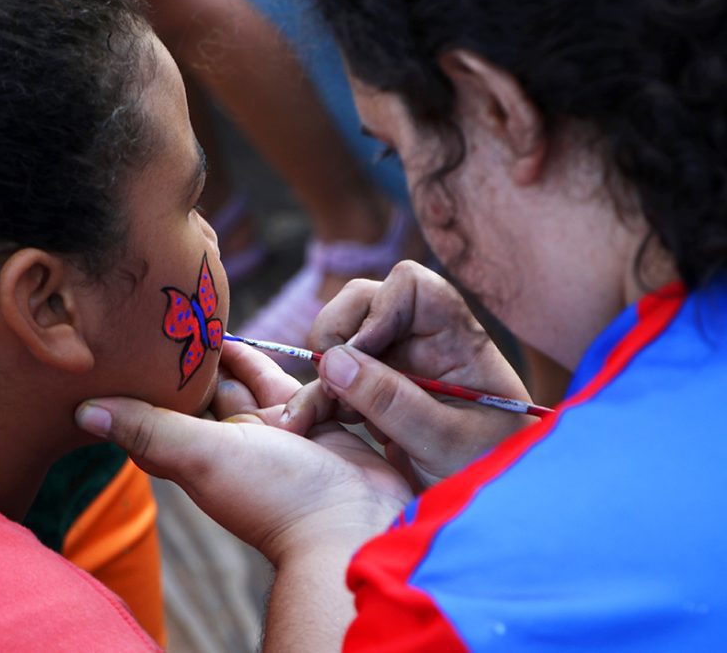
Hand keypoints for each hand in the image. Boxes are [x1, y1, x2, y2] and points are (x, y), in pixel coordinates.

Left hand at [75, 341, 412, 565]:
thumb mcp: (204, 457)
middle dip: (202, 351)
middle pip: (213, 384)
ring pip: (256, 379)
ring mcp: (279, 431)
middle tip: (188, 303)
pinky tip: (286, 346)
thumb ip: (148, 428)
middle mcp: (235, 440)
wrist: (356, 526)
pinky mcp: (319, 421)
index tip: (141, 328)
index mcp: (201, 449)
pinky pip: (302, 383)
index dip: (155, 371)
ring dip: (249, 356)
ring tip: (228, 310)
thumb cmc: (275, 495)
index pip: (168, 403)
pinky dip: (298, 370)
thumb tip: (80, 409)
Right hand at [282, 261, 536, 487]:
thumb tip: (333, 362)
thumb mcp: (443, 441)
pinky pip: (332, 381)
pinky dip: (316, 400)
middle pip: (363, 302)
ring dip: (321, 376)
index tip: (363, 353)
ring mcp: (395, 367)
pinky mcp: (373, 396)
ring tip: (316, 418)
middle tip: (332, 385)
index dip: (378, 308)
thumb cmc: (486, 471)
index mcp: (455, 340)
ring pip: (340, 342)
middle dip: (336, 336)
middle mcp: (422, 343)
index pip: (411, 285)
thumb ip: (391, 400)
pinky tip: (306, 426)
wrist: (491, 512)